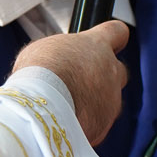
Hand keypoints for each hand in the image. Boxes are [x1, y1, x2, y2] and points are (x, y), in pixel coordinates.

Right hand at [13, 21, 128, 145]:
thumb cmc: (39, 74)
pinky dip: (86, 123)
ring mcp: (112, 100)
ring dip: (93, 102)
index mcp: (96, 45)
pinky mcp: (104, 125)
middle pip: (118, 71)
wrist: (42, 109)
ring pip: (109, 100)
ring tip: (67, 106)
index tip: (109, 43)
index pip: (117, 32)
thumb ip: (61, 54)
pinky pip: (98, 123)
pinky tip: (66, 122)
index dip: (113, 38)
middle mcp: (111, 71)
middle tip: (81, 82)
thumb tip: (56, 61)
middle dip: (104, 76)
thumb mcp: (43, 50)